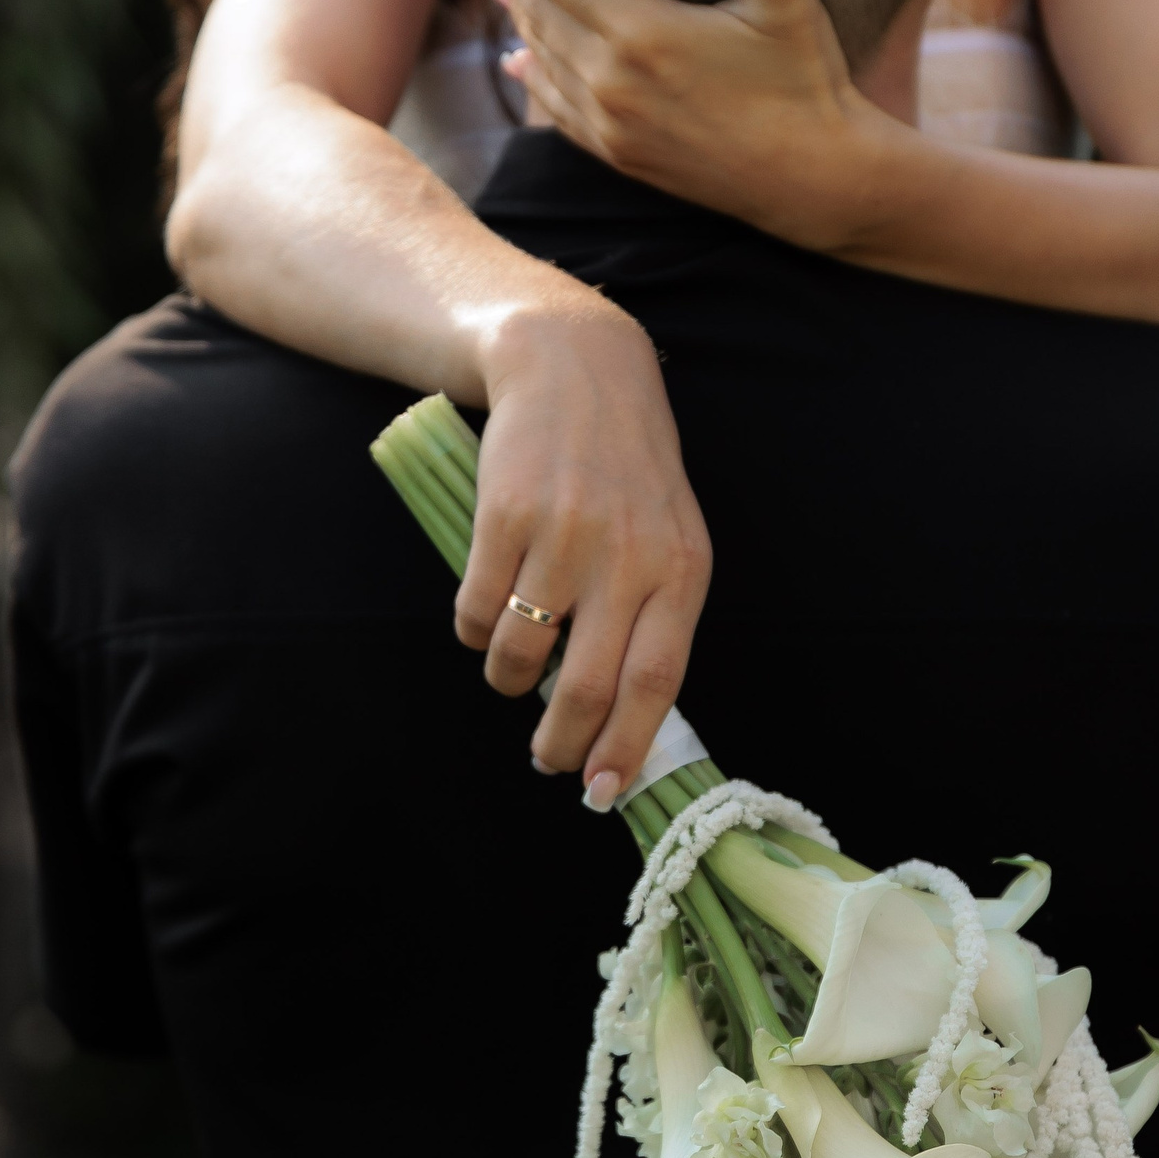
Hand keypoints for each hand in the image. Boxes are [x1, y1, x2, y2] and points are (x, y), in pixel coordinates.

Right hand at [453, 300, 712, 804]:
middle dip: (561, 741)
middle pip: (591, 684)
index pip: (657, 682)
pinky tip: (488, 616)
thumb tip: (627, 718)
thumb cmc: (626, 469)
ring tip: (513, 671)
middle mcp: (628, 556)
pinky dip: (476, 634)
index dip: (626, 746)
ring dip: (509, 682)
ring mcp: (565, 535)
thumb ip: (656, 614)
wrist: (574, 368)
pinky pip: (478, 612)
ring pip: (524, 655)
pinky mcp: (505, 516)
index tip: (601, 789)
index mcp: (682, 569)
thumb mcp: (667, 534)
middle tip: (545, 758)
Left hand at [486, 0, 879, 250]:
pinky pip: (556, 108)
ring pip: (540, 58)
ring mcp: (610, 123)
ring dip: (516, 17)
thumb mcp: (791, 8)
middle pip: (538, 10)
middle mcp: (612, 80)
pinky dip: (531, 78)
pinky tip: (516, 62)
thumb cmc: (805, 86)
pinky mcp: (618, 154)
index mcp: (643, 33)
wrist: (811, 180)